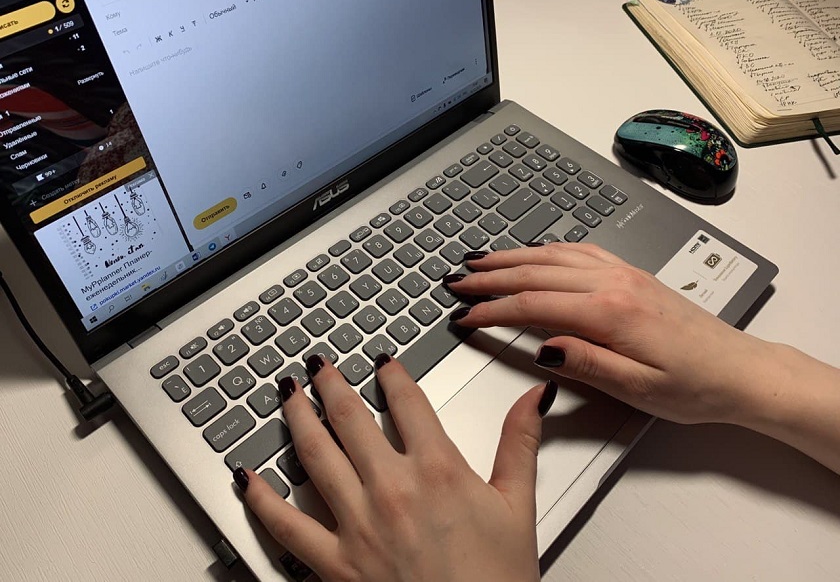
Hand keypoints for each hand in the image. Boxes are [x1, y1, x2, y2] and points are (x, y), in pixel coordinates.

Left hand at [235, 355, 556, 581]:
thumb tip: (531, 399)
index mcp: (438, 470)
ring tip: (287, 392)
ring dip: (296, 416)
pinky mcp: (334, 562)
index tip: (382, 361)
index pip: (406, 402)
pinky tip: (247, 476)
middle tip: (320, 365)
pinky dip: (262, 497)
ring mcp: (358, 524)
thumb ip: (520, 444)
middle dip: (331, 383)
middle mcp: (392, 489)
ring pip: (314, 453)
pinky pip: (285, 524)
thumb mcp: (518, 507)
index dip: (391, 374)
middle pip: (350, 417)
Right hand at [446, 243, 772, 425]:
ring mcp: (622, 274)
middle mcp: (614, 283)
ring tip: (479, 260)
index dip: (492, 310)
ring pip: (553, 256)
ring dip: (512, 256)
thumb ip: (586, 363)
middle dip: (490, 277)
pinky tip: (532, 251)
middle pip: (536, 272)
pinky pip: (578, 251)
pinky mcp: (630, 275)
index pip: (533, 305)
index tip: (464, 317)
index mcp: (611, 313)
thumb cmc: (694, 385)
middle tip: (455, 281)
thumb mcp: (638, 389)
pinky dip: (545, 249)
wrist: (738, 369)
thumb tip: (543, 347)